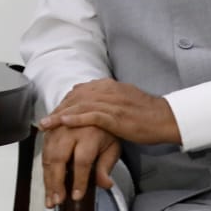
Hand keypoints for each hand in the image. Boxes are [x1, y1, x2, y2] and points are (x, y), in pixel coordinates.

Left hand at [37, 78, 179, 145]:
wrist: (166, 118)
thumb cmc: (146, 113)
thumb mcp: (123, 100)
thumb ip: (107, 99)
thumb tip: (92, 102)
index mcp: (109, 86)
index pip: (79, 91)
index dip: (64, 103)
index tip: (53, 113)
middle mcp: (108, 90)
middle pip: (75, 97)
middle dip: (58, 109)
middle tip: (44, 121)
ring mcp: (112, 102)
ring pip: (80, 106)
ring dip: (60, 115)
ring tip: (46, 124)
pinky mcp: (117, 115)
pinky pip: (92, 116)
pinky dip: (76, 119)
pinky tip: (65, 123)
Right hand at [40, 123, 120, 208]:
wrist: (93, 107)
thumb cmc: (104, 129)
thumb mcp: (112, 146)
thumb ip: (107, 166)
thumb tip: (105, 184)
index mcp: (90, 133)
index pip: (82, 161)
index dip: (78, 180)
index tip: (76, 196)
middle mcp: (71, 129)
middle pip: (59, 158)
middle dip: (57, 182)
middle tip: (58, 200)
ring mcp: (57, 129)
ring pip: (48, 156)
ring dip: (47, 179)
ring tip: (50, 198)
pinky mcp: (49, 130)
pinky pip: (43, 151)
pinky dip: (44, 170)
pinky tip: (46, 184)